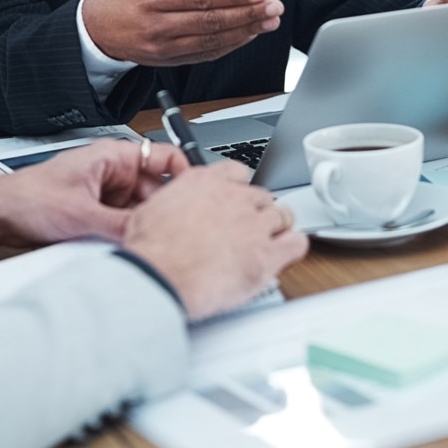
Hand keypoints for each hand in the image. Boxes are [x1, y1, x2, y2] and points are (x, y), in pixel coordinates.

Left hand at [0, 139, 192, 246]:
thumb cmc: (27, 199)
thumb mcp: (81, 215)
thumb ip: (121, 227)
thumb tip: (151, 238)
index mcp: (113, 156)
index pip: (165, 157)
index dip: (186, 175)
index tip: (199, 197)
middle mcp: (114, 173)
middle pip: (158, 190)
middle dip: (165, 211)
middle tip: (177, 232)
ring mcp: (108, 195)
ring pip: (143, 211)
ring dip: (146, 226)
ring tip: (153, 243)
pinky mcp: (100, 215)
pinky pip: (127, 225)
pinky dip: (132, 236)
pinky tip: (134, 249)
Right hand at [84, 0, 282, 66]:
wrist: (94, 30)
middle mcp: (158, 26)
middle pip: (211, 22)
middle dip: (248, 14)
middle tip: (273, 6)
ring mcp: (164, 48)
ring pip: (212, 41)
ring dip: (245, 31)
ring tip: (268, 21)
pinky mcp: (168, 62)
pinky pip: (205, 54)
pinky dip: (230, 46)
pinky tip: (247, 35)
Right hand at [120, 162, 308, 320]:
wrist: (159, 274)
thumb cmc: (151, 250)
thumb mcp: (150, 212)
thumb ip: (172, 206)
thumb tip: (170, 213)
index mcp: (205, 183)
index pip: (237, 172)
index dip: (240, 188)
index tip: (238, 199)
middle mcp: (235, 199)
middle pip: (262, 197)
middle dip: (257, 212)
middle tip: (248, 228)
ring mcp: (254, 226)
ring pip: (283, 216)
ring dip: (278, 228)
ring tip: (269, 241)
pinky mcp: (267, 255)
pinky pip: (296, 243)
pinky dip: (293, 247)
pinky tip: (286, 253)